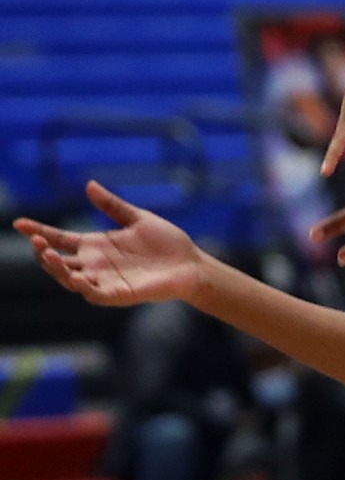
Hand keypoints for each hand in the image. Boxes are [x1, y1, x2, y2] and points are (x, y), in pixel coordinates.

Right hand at [13, 181, 202, 306]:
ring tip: (47, 253)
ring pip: (71, 279)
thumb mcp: (137, 218)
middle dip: (43, 252)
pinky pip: (95, 293)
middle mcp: (96, 265)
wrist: (191, 262)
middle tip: (35, 239)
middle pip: (59, 261)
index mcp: (97, 246)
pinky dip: (83, 286)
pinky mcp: (119, 294)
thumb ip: (112, 205)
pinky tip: (75, 276)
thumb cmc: (167, 242)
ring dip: (57, 269)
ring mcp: (105, 281)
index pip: (61, 239)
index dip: (39, 231)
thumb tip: (89, 185)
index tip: (19, 222)